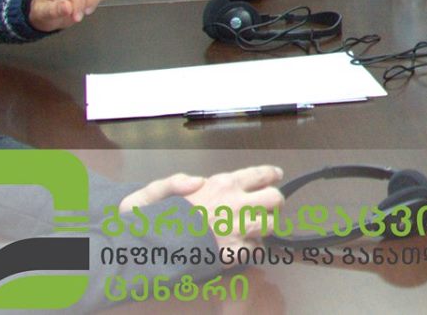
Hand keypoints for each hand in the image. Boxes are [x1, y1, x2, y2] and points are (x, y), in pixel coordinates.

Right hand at [122, 165, 284, 265]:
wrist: (151, 250)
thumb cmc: (152, 220)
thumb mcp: (154, 190)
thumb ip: (176, 181)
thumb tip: (198, 180)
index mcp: (222, 184)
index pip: (261, 174)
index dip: (272, 175)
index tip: (276, 177)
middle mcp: (236, 203)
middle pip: (275, 199)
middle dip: (273, 204)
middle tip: (264, 209)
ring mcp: (238, 229)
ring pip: (270, 225)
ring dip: (263, 228)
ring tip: (251, 230)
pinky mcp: (235, 253)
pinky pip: (256, 250)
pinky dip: (250, 250)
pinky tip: (239, 248)